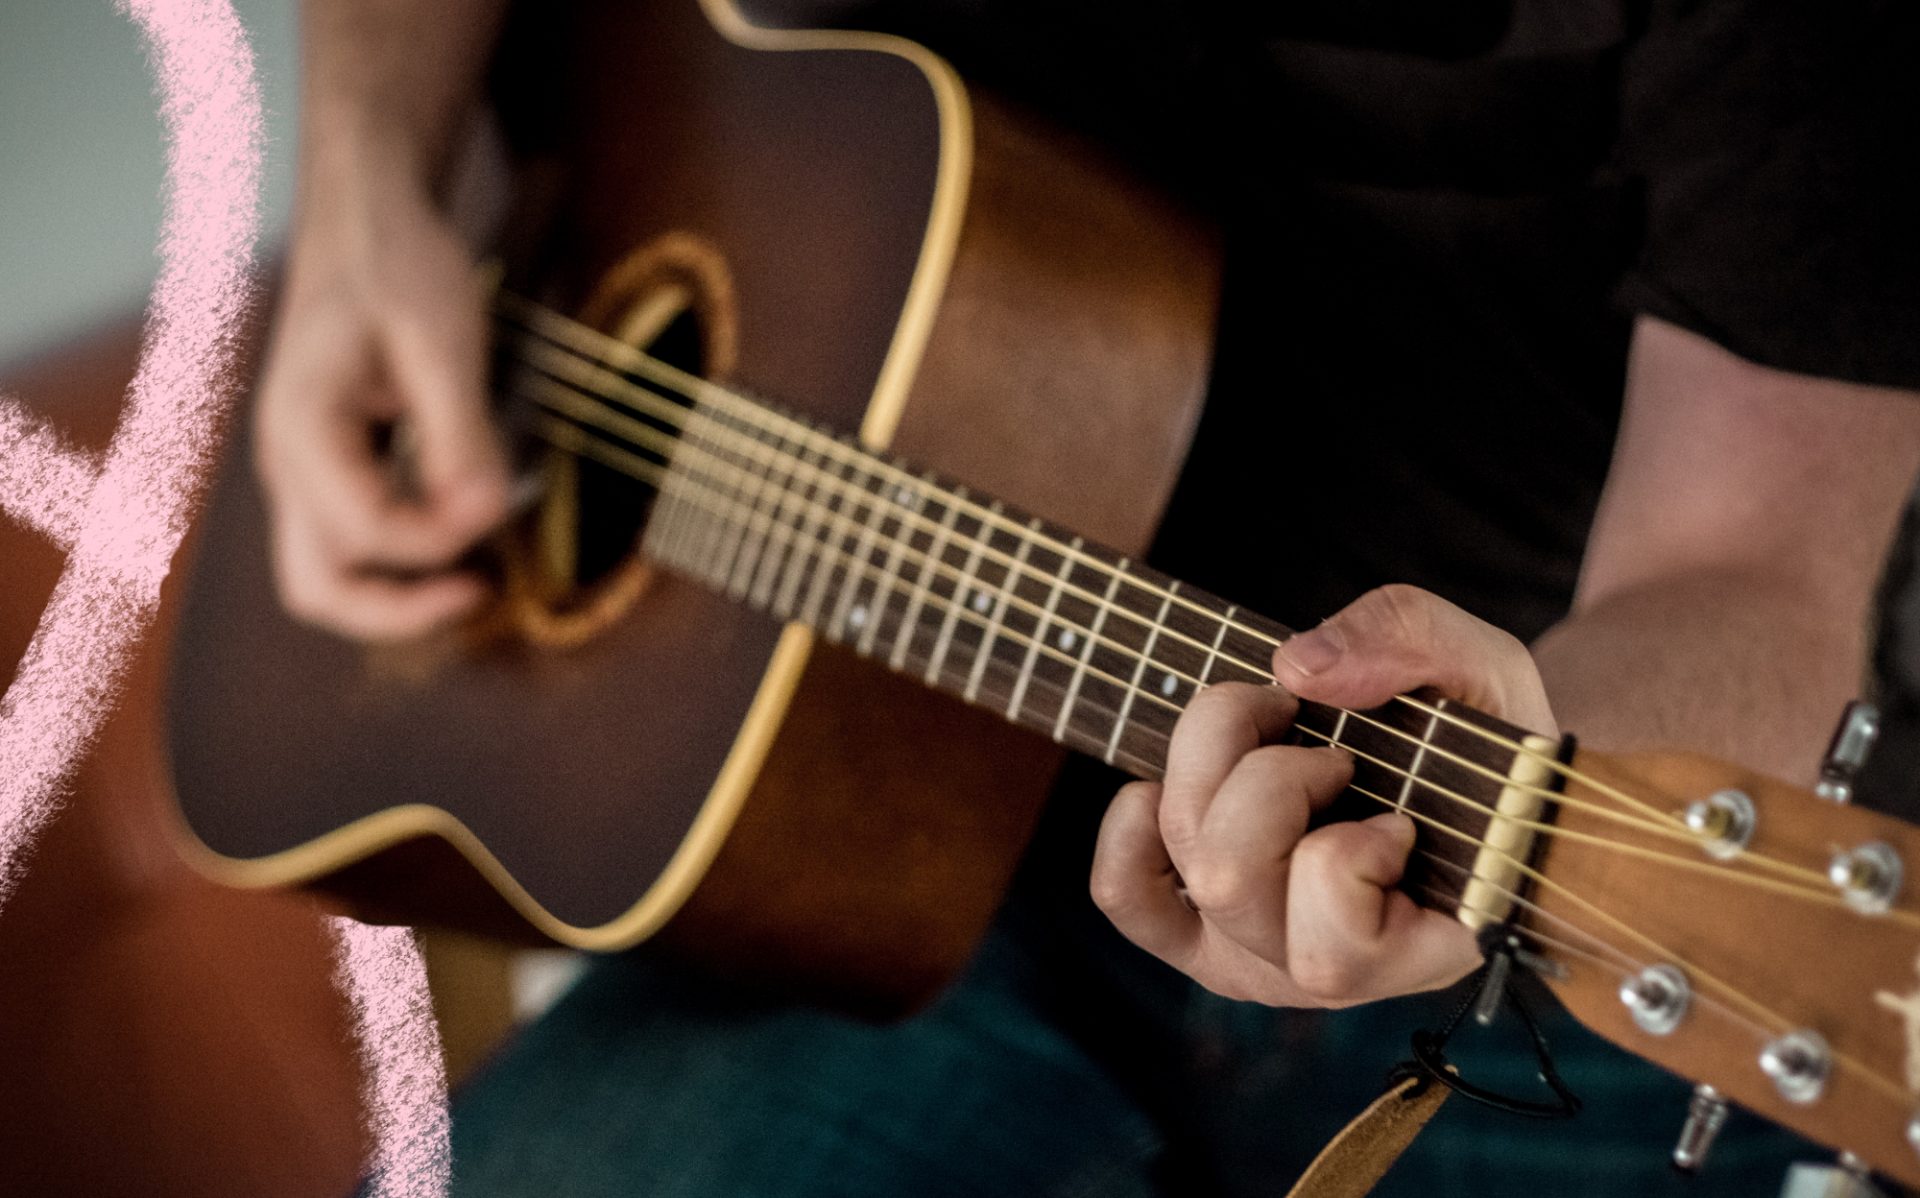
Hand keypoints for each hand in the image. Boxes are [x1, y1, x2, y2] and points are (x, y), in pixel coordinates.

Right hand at [253, 181, 509, 640]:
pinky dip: (401, 561)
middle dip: (400, 611)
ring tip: (475, 576)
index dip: (442, 538)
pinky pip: (351, 544)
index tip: (500, 502)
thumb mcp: (442, 339)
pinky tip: (459, 532)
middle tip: (480, 592)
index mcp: (302, 428)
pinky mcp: (330, 470)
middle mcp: (287, 463)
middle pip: (317, 589)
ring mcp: (302, 472)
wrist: (365, 219)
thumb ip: (460, 432)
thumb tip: (486, 514)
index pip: (367, 533)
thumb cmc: (397, 265)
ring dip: (398, 594)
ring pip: (327, 578)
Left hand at [1090, 584, 1556, 1006]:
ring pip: (1186, 866)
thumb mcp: (1482, 667)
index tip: (1398, 813)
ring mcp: (1253, 954)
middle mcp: (1323, 974)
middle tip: (1332, 751)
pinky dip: (1132, 826)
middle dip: (1271, 776)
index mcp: (1416, 952)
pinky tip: (1174, 782)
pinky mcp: (1197, 928)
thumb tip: (1298, 668)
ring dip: (1213, 769)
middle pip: (1229, 880)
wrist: (1463, 770)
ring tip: (1275, 737)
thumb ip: (1411, 643)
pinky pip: (1125, 892)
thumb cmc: (1484, 735)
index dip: (1350, 854)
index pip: (1335, 951)